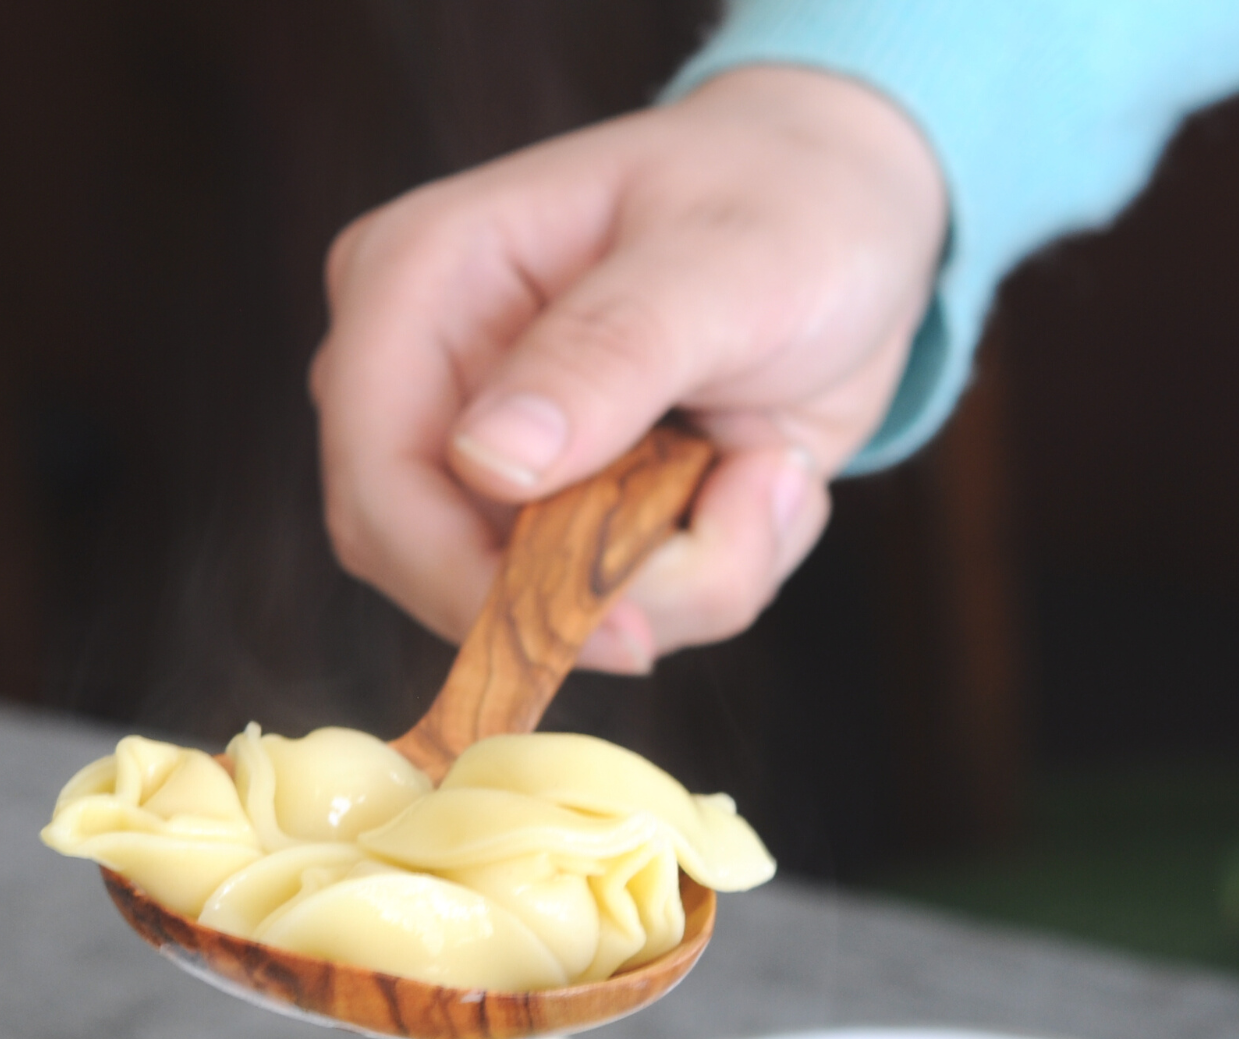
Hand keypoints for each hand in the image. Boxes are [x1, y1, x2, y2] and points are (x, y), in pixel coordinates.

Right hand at [310, 65, 946, 670]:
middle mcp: (433, 385)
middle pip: (452, 578)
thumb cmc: (786, 206)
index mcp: (418, 284)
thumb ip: (608, 354)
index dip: (475, 587)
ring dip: (695, 575)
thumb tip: (487, 461)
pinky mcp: (565, 521)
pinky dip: (718, 570)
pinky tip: (760, 469)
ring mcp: (498, 466)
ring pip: (552, 616)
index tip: (625, 632)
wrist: (858, 229)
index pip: (380, 484)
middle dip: (617, 586)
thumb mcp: (721, 264)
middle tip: (753, 496)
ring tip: (773, 456)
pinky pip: (624, 615)